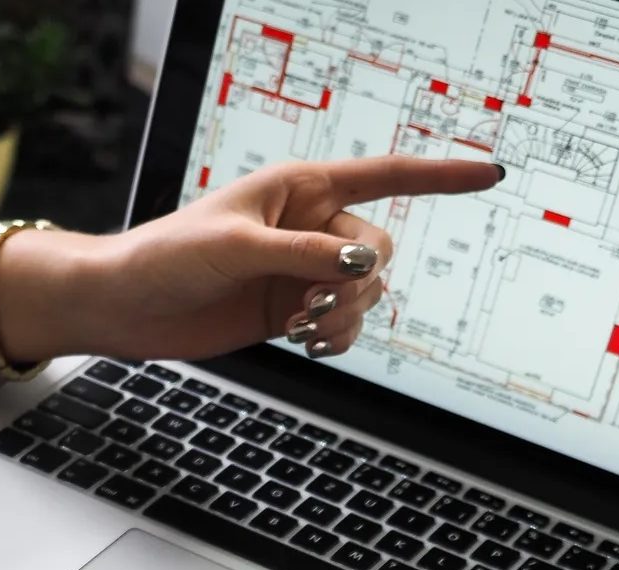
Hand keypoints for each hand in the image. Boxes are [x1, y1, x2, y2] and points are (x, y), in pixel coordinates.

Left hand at [1, 156, 501, 362]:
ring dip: (345, 315)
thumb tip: (363, 265)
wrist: (126, 306)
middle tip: (310, 307)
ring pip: (366, 292)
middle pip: (379, 248)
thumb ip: (305, 255)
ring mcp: (302, 271)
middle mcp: (309, 226)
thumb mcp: (238, 248)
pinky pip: (344, 324)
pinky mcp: (291, 310)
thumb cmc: (168, 257)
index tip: (492, 173)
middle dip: (357, 282)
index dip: (441, 176)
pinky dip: (339, 338)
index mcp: (301, 188)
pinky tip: (311, 346)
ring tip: (299, 328)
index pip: (386, 175)